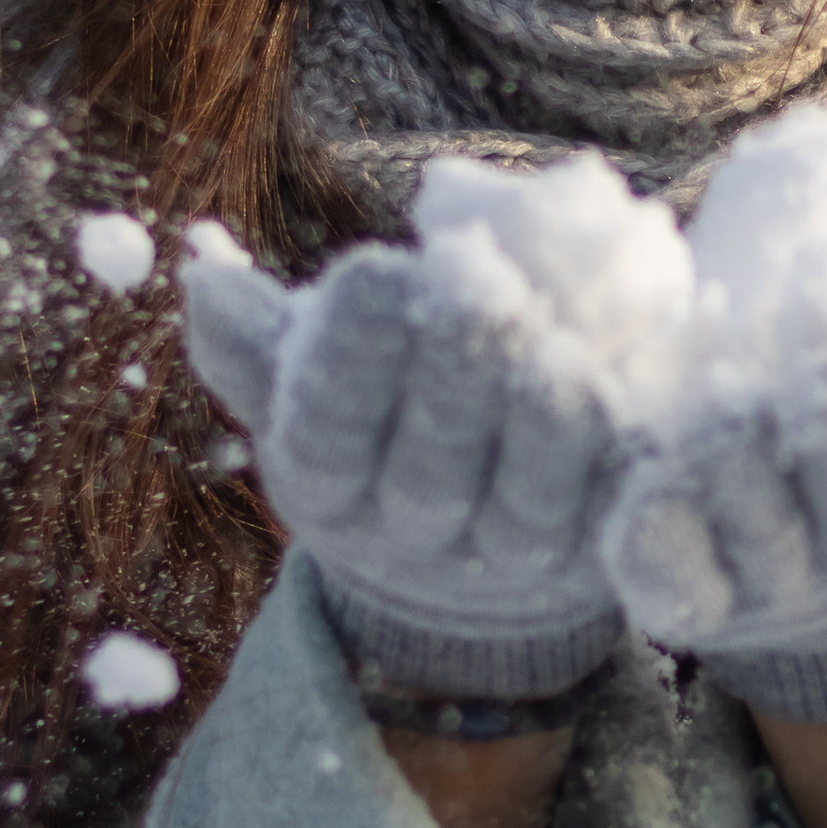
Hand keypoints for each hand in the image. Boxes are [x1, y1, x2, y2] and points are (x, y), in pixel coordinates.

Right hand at [182, 214, 628, 701]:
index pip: (322, 425)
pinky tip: (625, 385)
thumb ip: (257, 335)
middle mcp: (407, 533)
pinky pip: (613, 513)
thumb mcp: (301, 381)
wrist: (469, 553)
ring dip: (546, 413)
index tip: (377, 271)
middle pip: (428, 466)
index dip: (352, 352)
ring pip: (527, 496)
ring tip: (556, 339)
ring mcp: (506, 556)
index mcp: (322, 482)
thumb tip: (200, 274)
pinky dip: (622, 454)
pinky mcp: (598, 554)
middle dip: (457, 366)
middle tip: (482, 285)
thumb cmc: (378, 424)